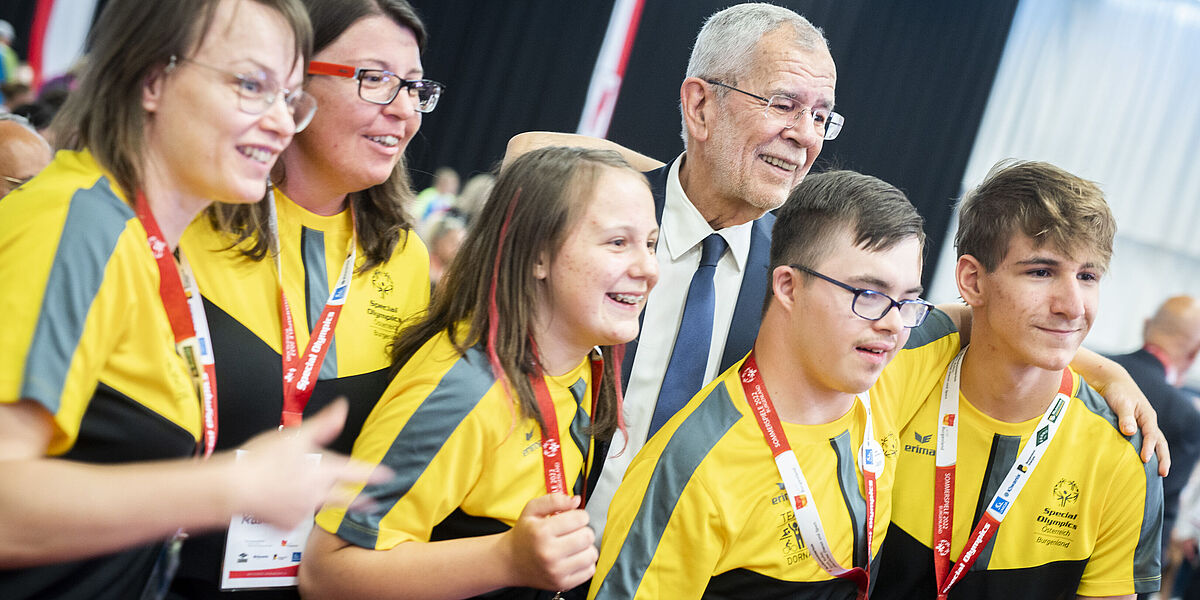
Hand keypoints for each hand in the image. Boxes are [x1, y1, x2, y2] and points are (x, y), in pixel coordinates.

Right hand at [222, 399, 373, 529]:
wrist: (234, 487)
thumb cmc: (261, 459)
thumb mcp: (296, 434)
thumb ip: (324, 423)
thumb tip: (342, 408)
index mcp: (324, 469)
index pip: (357, 471)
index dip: (374, 473)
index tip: (387, 475)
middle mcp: (318, 492)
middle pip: (346, 498)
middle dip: (361, 501)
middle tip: (372, 503)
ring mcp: (304, 510)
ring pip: (318, 504)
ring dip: (320, 500)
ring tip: (305, 490)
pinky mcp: (288, 522)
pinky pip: (295, 515)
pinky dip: (291, 507)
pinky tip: (280, 498)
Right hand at [503, 493, 596, 590]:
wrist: (511, 561)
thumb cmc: (524, 535)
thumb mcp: (532, 510)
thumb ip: (554, 500)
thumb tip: (576, 500)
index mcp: (541, 532)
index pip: (580, 519)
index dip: (579, 515)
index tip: (573, 519)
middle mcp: (548, 553)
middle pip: (587, 536)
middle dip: (583, 530)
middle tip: (572, 532)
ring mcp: (556, 571)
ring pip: (591, 554)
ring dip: (586, 547)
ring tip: (573, 545)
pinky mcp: (562, 583)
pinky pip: (589, 570)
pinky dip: (585, 563)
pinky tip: (573, 558)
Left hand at [1102, 377, 1169, 475]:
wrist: (1113, 383)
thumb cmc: (1117, 392)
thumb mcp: (1121, 403)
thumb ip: (1125, 417)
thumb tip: (1130, 431)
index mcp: (1147, 416)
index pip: (1151, 435)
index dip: (1149, 448)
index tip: (1145, 459)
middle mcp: (1149, 422)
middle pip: (1160, 442)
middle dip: (1163, 458)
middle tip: (1163, 473)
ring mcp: (1144, 426)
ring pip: (1155, 444)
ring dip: (1158, 458)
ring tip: (1158, 473)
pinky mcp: (1136, 428)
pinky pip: (1145, 443)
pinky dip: (1148, 453)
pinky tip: (1143, 464)